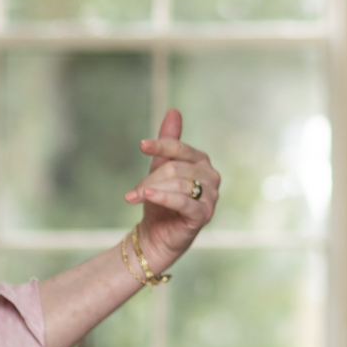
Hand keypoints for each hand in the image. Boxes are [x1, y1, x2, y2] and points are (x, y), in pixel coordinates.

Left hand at [124, 108, 219, 268]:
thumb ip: (168, 142)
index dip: (161, 146)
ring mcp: (211, 197)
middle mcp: (211, 177)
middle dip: (152, 179)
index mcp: (201, 162)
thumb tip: (174, 111)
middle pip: (176, 168)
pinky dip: (163, 198)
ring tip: (135, 198)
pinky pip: (183, 202)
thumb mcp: (160, 169)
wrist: (156, 236)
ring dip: (151, 190)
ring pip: (177, 184)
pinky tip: (147, 196)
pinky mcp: (204, 215)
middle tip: (135, 191)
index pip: (180, 149)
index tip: (141, 146)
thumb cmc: (160, 201)